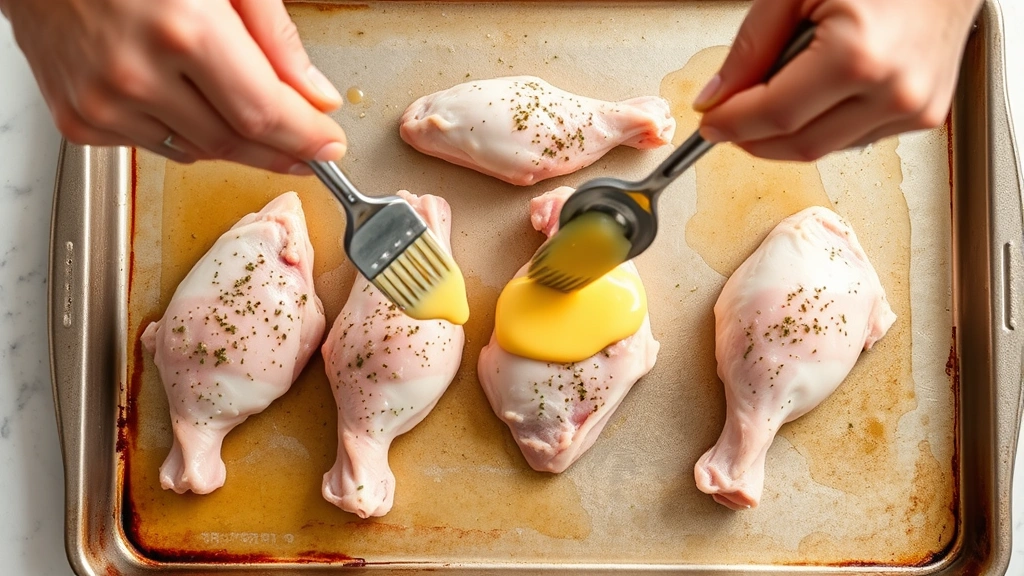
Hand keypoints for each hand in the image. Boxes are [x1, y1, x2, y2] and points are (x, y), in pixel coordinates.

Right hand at [2, 0, 346, 172]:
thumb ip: (277, 38)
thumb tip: (316, 95)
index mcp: (183, 29)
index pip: (264, 114)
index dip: (306, 138)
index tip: (330, 147)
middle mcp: (137, 74)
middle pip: (235, 143)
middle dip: (282, 150)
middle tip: (308, 147)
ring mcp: (103, 103)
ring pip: (199, 152)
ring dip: (235, 142)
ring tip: (249, 116)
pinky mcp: (79, 119)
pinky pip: (156, 146)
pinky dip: (185, 135)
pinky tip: (189, 104)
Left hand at [693, 0, 982, 160]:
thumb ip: (752, 46)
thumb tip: (715, 97)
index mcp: (859, 56)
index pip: (775, 115)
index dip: (732, 123)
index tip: (708, 121)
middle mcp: (894, 91)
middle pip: (798, 144)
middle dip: (752, 137)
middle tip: (728, 118)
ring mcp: (914, 109)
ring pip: (824, 149)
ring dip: (787, 133)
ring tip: (779, 89)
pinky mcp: (923, 117)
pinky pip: (853, 140)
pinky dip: (822, 125)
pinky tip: (819, 92)